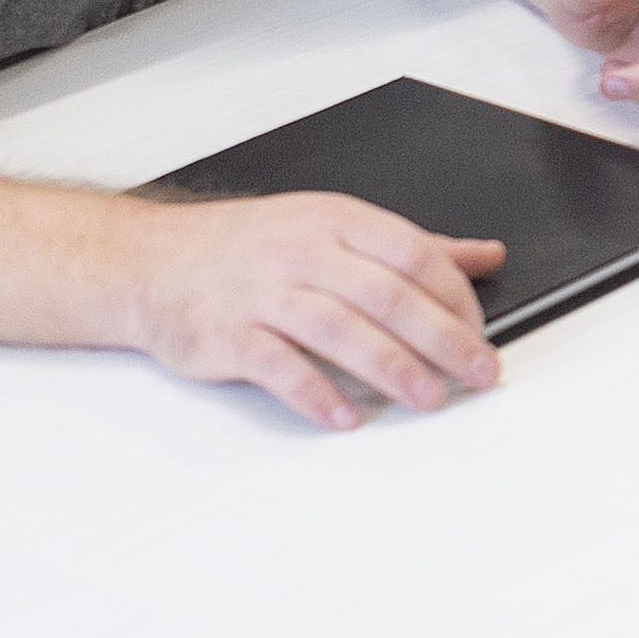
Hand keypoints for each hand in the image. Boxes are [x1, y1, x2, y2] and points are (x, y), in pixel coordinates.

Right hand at [125, 191, 507, 430]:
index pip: (413, 254)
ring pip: (339, 330)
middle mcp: (301, 252)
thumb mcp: (333, 227)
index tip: (480, 333)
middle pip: (386, 295)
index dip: (455, 296)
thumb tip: (486, 256)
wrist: (152, 262)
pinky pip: (279, 367)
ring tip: (430, 398)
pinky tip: (348, 417)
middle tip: (478, 373)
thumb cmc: (252, 248)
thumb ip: (412, 247)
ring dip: (392, 368)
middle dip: (442, 339)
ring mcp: (261, 293)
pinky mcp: (227, 335)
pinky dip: (317, 394)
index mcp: (336, 221)